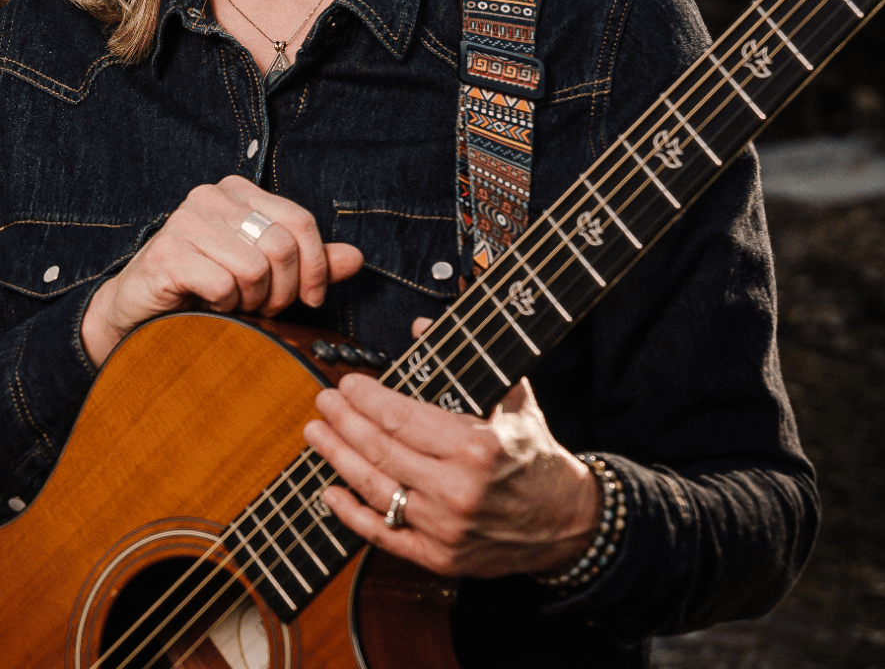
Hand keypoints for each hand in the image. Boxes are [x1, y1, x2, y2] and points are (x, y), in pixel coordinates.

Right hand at [80, 176, 363, 365]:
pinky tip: (208, 305)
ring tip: (233, 304)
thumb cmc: (204, 287)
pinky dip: (223, 307)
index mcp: (237, 191)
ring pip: (254, 268)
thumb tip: (356, 258)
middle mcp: (210, 197)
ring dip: (250, 301)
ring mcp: (184, 222)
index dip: (316, 266)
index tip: (311, 298)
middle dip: (283, 291)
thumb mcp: (266, 273)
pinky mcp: (166, 255)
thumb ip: (308, 262)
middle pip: (281, 247)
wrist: (139, 310)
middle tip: (265, 307)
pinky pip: (222, 285)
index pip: (301, 221)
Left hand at [299, 317, 599, 579]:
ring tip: (315, 434)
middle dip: (344, 422)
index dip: (366, 398)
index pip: (401, 418)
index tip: (347, 384)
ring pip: (375, 490)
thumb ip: (467, 360)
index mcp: (476, 448)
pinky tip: (330, 492)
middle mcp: (458, 490)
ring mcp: (446, 529)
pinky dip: (351, 515)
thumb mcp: (513, 401)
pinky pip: (384, 536)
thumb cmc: (535, 456)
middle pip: (380, 450)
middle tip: (323, 401)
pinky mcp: (440, 559)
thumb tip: (418, 325)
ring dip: (337, 459)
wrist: (569, 523)